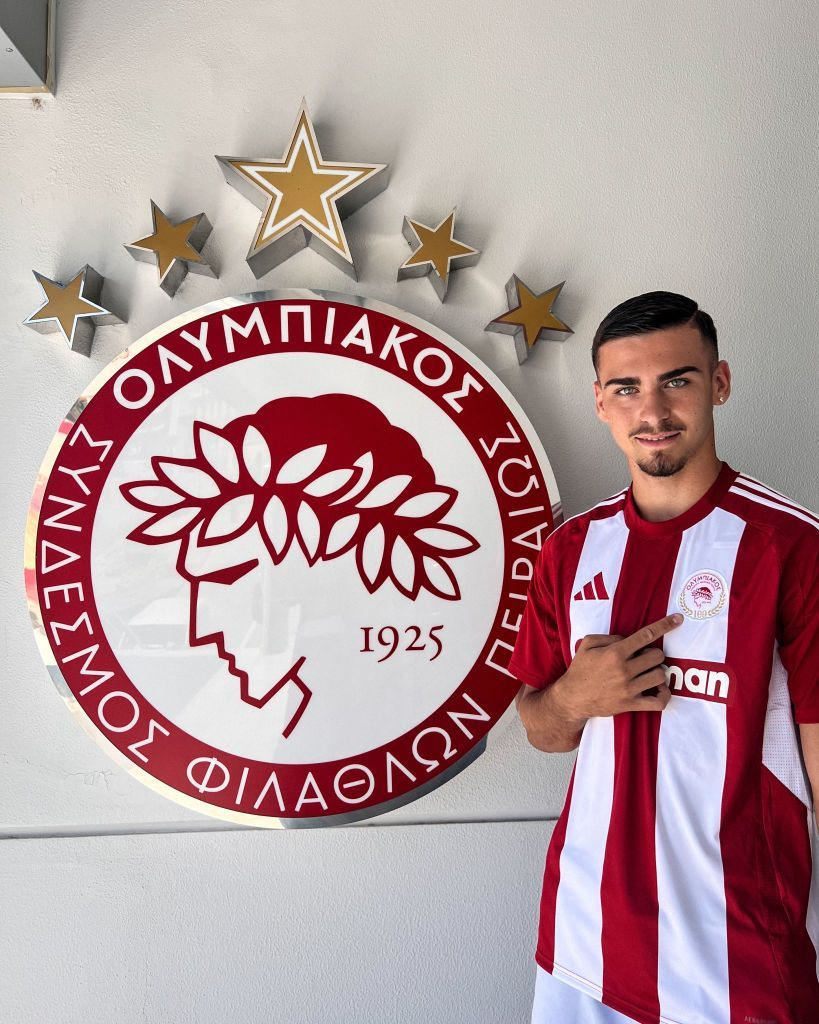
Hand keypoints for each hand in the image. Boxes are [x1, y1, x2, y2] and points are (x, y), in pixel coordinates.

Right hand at [554, 612, 682, 717]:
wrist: (572, 698)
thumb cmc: (580, 669)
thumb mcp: (588, 644)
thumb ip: (609, 636)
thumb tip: (629, 639)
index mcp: (615, 652)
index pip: (646, 635)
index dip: (665, 625)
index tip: (678, 619)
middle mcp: (624, 669)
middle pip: (657, 656)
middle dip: (654, 654)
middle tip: (643, 658)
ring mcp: (629, 688)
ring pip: (660, 676)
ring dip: (657, 672)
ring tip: (647, 672)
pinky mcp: (631, 704)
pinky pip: (659, 701)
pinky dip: (664, 695)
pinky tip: (659, 689)